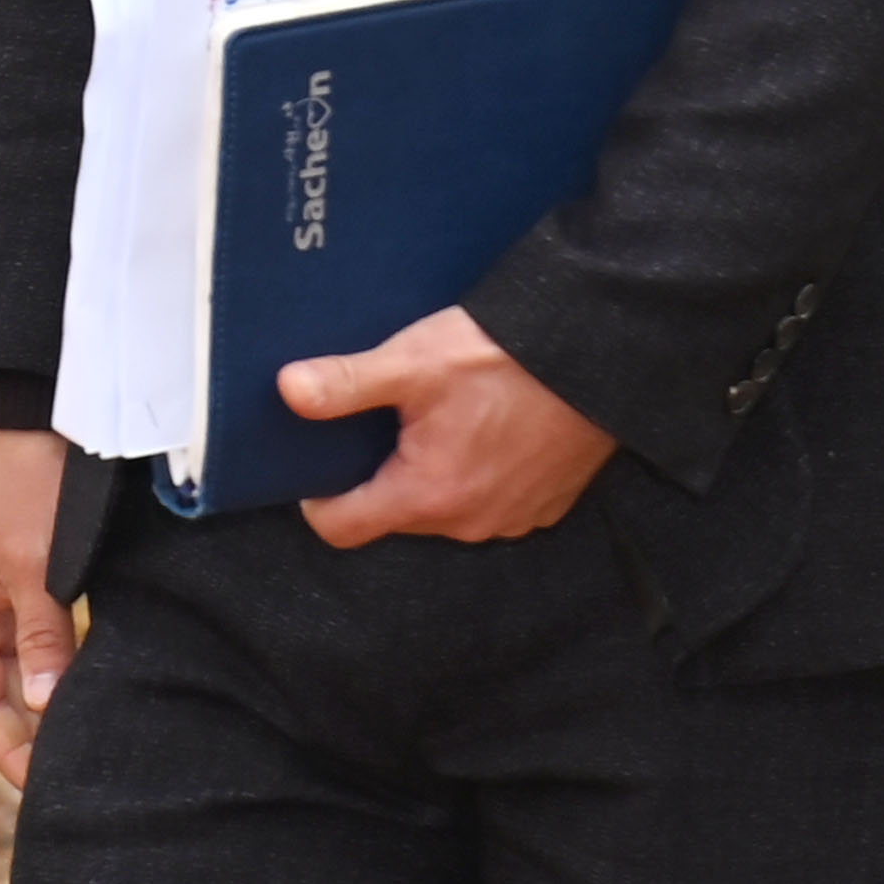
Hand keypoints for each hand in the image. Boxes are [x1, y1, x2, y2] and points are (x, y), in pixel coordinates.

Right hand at [0, 426, 78, 790]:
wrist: (27, 406)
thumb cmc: (26, 481)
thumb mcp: (38, 564)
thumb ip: (41, 638)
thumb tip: (45, 710)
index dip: (10, 752)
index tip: (48, 791)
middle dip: (30, 737)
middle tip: (77, 776)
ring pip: (19, 662)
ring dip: (47, 700)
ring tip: (88, 739)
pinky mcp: (21, 564)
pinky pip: (36, 630)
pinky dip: (61, 661)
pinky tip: (92, 677)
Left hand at [284, 305, 617, 547]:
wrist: (595, 355)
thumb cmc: (502, 359)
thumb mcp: (412, 363)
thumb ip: (346, 383)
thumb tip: (288, 391)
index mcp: (426, 496)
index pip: (342, 528)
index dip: (319, 499)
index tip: (316, 467)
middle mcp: (468, 523)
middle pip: (394, 515)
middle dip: (380, 475)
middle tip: (382, 422)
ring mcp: (511, 519)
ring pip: (443, 508)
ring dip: (431, 474)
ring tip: (436, 420)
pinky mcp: (544, 506)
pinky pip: (488, 501)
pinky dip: (476, 474)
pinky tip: (481, 428)